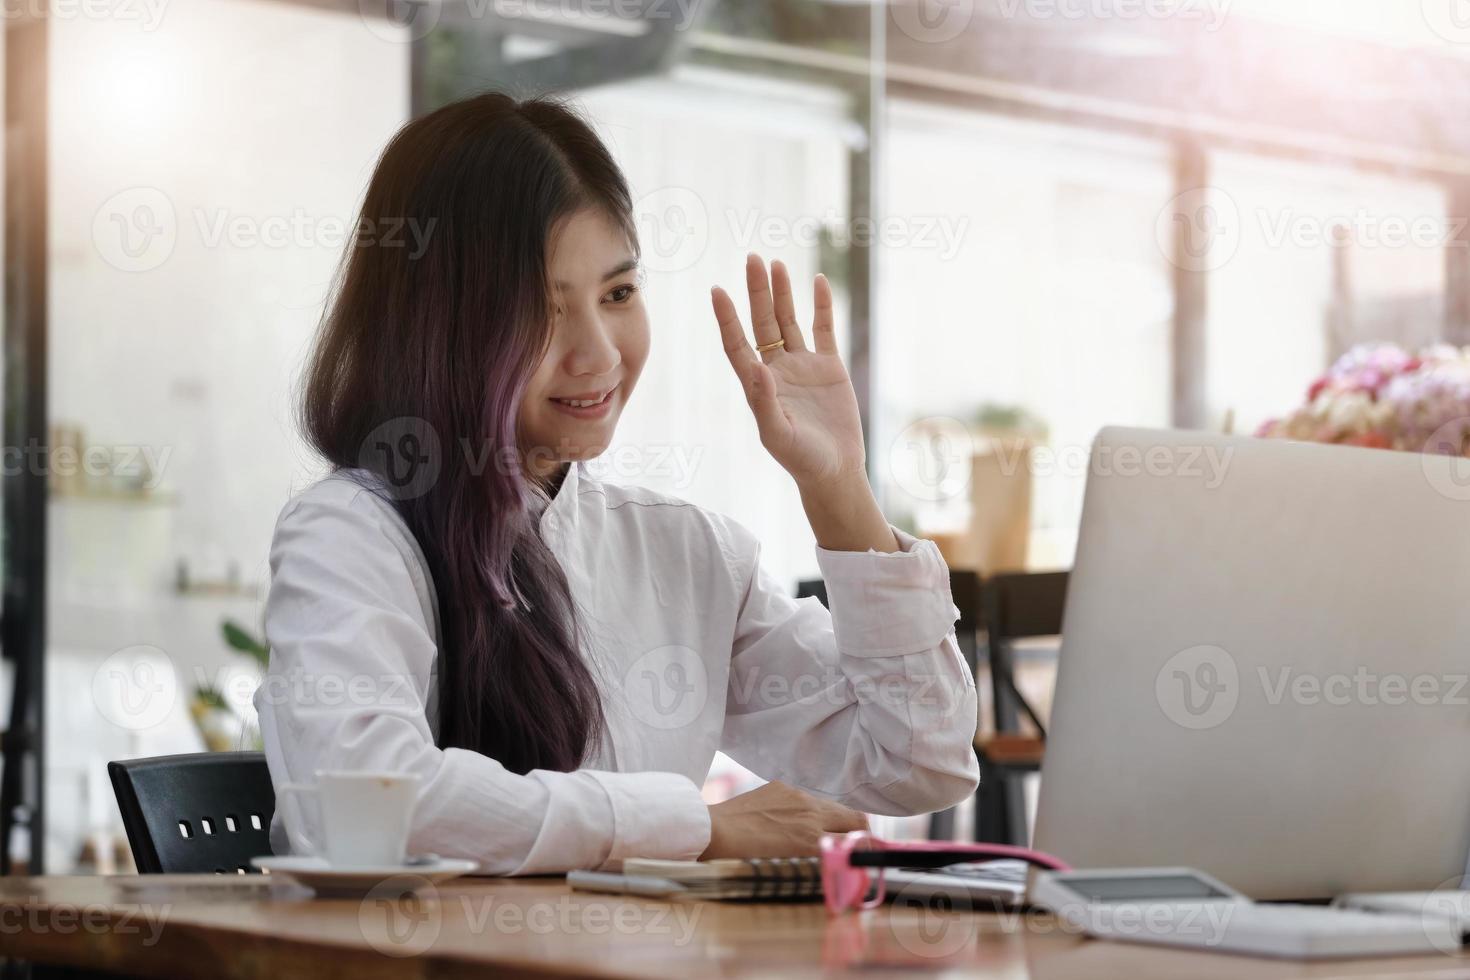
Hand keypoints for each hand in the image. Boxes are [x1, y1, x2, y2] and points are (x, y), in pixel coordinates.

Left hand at [701, 780, 868, 859]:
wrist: (714, 832)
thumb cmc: (748, 857)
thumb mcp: (792, 862)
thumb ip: (822, 855)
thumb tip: (845, 855)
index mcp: (814, 838)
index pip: (859, 837)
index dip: (868, 845)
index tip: (869, 851)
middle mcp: (810, 813)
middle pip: (854, 817)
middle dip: (858, 830)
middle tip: (855, 842)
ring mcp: (797, 796)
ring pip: (830, 806)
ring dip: (833, 818)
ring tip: (820, 833)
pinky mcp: (782, 786)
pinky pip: (806, 797)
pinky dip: (808, 809)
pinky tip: (791, 820)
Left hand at [711, 254, 866, 490]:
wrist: (835, 470)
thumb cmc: (801, 459)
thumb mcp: (777, 435)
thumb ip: (764, 402)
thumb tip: (756, 367)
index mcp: (758, 385)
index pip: (737, 344)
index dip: (727, 318)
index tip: (717, 290)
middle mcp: (776, 370)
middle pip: (762, 323)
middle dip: (757, 292)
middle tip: (752, 258)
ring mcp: (803, 366)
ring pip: (789, 321)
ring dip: (782, 293)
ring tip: (775, 263)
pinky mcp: (829, 367)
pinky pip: (824, 329)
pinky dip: (821, 306)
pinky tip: (818, 282)